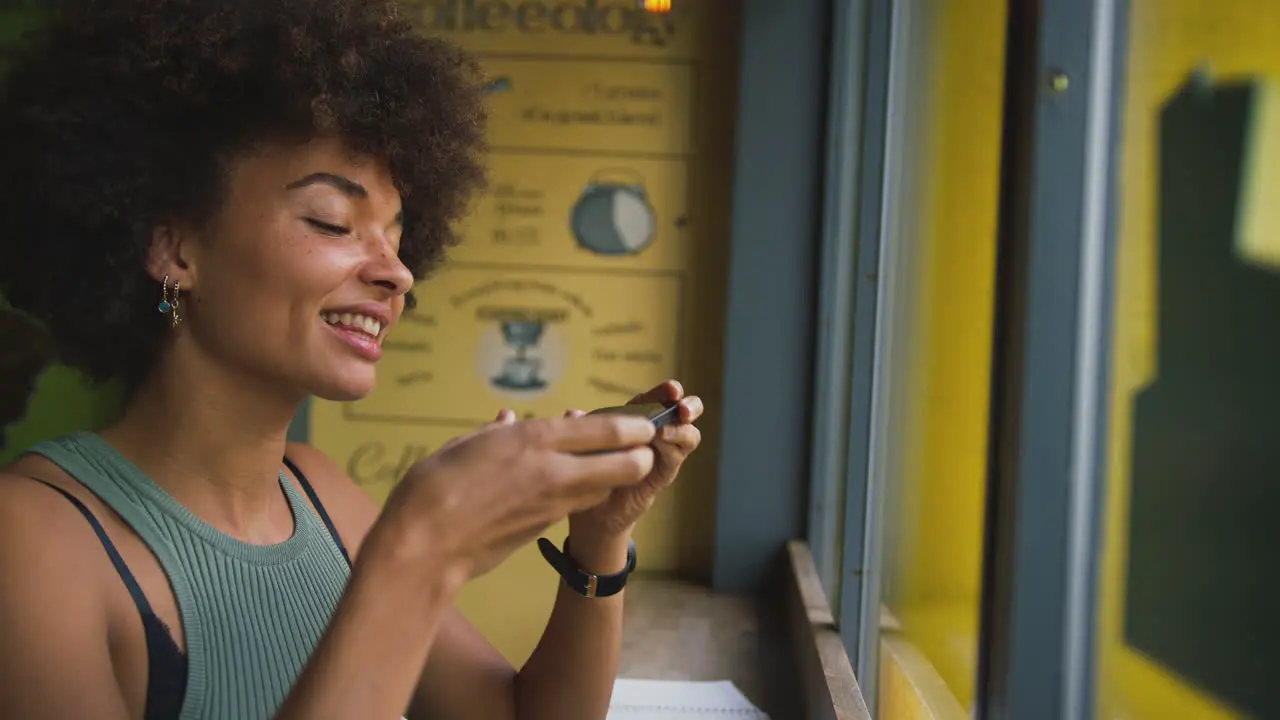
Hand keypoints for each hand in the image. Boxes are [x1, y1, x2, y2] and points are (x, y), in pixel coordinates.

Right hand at [372, 410, 657, 581]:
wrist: (426, 546)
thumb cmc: (435, 486)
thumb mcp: (465, 444)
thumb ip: (495, 431)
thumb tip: (508, 419)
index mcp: (535, 439)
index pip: (607, 429)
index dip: (634, 426)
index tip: (644, 422)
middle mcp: (554, 470)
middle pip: (626, 464)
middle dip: (640, 455)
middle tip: (639, 447)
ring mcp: (554, 504)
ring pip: (606, 487)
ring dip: (613, 476)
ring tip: (606, 462)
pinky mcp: (546, 528)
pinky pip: (578, 504)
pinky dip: (583, 492)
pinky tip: (568, 483)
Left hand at [566, 380, 703, 542]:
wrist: (593, 510)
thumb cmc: (591, 469)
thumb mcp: (583, 443)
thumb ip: (580, 426)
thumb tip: (572, 412)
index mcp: (638, 418)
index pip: (658, 397)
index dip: (667, 390)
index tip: (671, 389)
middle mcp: (657, 432)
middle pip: (684, 411)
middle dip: (689, 405)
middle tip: (682, 408)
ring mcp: (664, 452)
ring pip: (689, 435)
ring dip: (682, 429)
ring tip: (664, 430)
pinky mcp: (665, 473)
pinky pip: (677, 456)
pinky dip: (674, 448)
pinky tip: (663, 445)